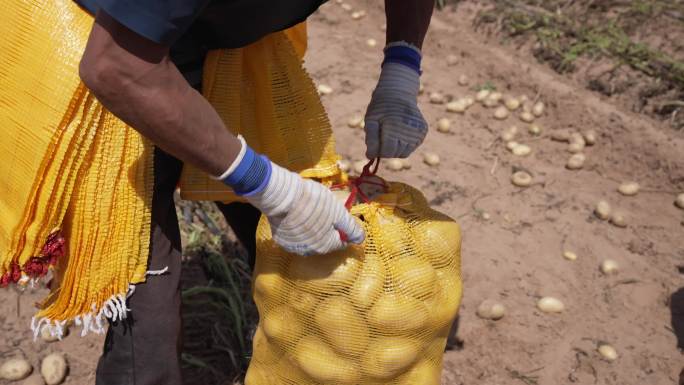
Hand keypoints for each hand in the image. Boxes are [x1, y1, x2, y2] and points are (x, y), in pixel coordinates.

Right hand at [245, 162, 364, 255]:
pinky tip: (296, 215)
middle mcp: (310, 251)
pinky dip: (297, 228)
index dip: (343, 227)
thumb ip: (351, 228)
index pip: (341, 241)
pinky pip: (294, 236)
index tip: (338, 214)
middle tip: (324, 210)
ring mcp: (293, 247)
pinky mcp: (280, 239)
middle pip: (325, 241)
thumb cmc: (314, 202)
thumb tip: (361, 240)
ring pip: (309, 239)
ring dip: (312, 229)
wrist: (281, 195)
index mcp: (326, 246)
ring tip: (309, 211)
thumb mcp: (338, 212)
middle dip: (327, 228)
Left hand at [364, 48, 426, 158]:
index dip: (378, 151)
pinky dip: (404, 145)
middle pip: (395, 154)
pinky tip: (399, 133)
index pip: (387, 151)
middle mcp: (409, 128)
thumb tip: (370, 156)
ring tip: (391, 134)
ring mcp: (418, 131)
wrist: (399, 92)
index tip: (374, 145)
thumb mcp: (371, 119)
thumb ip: (371, 138)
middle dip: (386, 150)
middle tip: (382, 137)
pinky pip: (411, 148)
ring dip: (395, 149)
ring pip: (404, 153)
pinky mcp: (423, 132)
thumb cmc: (381, 107)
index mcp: (395, 125)